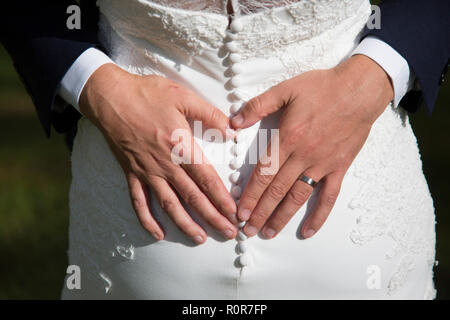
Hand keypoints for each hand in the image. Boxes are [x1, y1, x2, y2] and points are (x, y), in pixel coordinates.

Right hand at [79, 64, 237, 243]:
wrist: (110, 97)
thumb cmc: (147, 95)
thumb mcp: (183, 96)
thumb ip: (209, 114)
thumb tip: (232, 130)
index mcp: (180, 146)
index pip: (206, 179)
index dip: (222, 198)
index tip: (234, 214)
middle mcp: (165, 164)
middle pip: (192, 197)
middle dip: (212, 217)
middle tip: (227, 233)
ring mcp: (147, 172)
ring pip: (169, 204)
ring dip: (185, 224)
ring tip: (200, 239)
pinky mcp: (131, 173)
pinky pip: (139, 202)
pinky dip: (148, 220)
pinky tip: (158, 234)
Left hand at [231, 55, 393, 238]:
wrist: (360, 89)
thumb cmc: (322, 87)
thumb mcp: (285, 89)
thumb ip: (258, 106)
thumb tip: (234, 122)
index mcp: (287, 138)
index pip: (264, 174)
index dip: (250, 195)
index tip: (239, 212)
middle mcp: (303, 156)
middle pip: (277, 191)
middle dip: (260, 213)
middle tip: (246, 231)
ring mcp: (322, 164)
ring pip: (298, 197)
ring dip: (282, 217)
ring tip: (268, 233)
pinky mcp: (339, 168)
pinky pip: (329, 196)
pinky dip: (319, 216)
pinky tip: (308, 231)